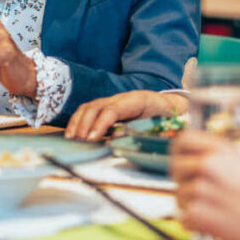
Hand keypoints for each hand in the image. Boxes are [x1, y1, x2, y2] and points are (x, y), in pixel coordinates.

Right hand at [65, 90, 187, 140]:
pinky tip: (73, 134)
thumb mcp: (159, 125)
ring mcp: (112, 100)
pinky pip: (88, 111)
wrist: (167, 106)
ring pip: (89, 107)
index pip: (113, 110)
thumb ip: (142, 132)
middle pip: (96, 106)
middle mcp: (121, 98)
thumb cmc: (164, 117)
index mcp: (137, 100)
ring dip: (77, 123)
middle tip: (80, 142)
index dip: (100, 124)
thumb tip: (118, 137)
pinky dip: (78, 121)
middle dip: (85, 124)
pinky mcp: (106, 106)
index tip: (92, 139)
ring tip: (71, 139)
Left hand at [171, 131, 239, 239]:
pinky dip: (195, 223)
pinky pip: (183, 217)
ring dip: (191, 204)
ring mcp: (199, 190)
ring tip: (215, 210)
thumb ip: (235, 158)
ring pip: (179, 194)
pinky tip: (214, 223)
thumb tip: (224, 158)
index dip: (180, 149)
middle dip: (183, 179)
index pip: (184, 138)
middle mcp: (207, 165)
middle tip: (199, 190)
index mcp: (221, 150)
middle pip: (175, 166)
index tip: (182, 157)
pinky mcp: (195, 214)